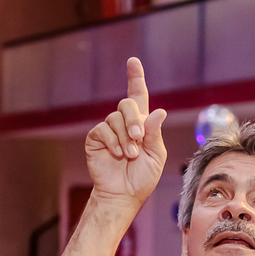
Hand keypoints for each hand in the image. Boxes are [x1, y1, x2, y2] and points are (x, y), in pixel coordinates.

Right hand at [84, 58, 167, 206]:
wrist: (123, 194)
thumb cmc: (142, 177)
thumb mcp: (156, 156)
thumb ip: (156, 133)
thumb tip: (159, 110)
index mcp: (142, 124)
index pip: (138, 95)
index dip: (135, 77)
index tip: (133, 61)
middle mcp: (124, 123)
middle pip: (127, 103)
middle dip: (134, 120)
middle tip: (138, 139)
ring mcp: (109, 130)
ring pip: (115, 118)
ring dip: (125, 137)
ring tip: (129, 155)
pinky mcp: (95, 138)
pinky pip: (102, 129)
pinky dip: (112, 142)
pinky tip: (117, 154)